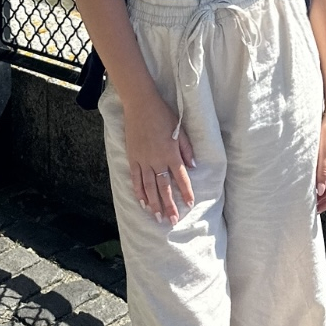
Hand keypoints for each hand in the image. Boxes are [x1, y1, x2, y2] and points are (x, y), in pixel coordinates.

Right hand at [123, 94, 195, 225]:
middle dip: (169, 205)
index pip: (180, 177)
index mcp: (170, 152)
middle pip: (164, 187)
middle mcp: (157, 160)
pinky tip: (142, 202)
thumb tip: (192, 166)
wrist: (140, 104)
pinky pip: (136, 179)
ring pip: (149, 187)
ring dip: (154, 204)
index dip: (186, 191)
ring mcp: (143, 160)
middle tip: (173, 221)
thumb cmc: (162, 114)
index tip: (190, 204)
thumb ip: (186, 148)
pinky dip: (139, 192)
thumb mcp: (179, 128)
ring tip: (158, 217)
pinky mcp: (132, 158)